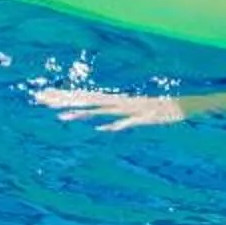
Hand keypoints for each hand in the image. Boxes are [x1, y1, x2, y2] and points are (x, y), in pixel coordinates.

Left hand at [34, 86, 188, 130]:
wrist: (185, 104)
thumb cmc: (158, 110)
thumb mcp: (133, 114)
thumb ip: (116, 118)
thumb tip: (101, 126)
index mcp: (114, 100)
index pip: (83, 96)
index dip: (63, 96)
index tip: (41, 96)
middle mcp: (118, 102)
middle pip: (86, 100)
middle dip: (63, 100)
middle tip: (39, 99)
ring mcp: (130, 109)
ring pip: (102, 110)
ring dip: (83, 114)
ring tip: (62, 117)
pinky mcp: (145, 117)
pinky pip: (129, 122)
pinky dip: (118, 124)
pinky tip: (104, 128)